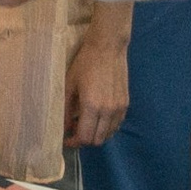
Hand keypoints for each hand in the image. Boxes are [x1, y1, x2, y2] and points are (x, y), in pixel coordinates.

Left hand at [63, 26, 129, 147]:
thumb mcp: (70, 84)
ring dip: (96, 134)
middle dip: (84, 140)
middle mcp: (108, 111)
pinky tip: (98, 117)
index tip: (66, 139)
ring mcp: (119, 108)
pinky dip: (107, 127)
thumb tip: (65, 127)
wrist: (108, 47)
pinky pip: (117, 124)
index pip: (85, 137)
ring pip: (108, 134)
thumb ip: (66, 109)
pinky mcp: (126, 104)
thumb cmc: (85, 63)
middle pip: (98, 140)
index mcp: (92, 106)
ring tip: (86, 124)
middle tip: (74, 131)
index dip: (74, 142)